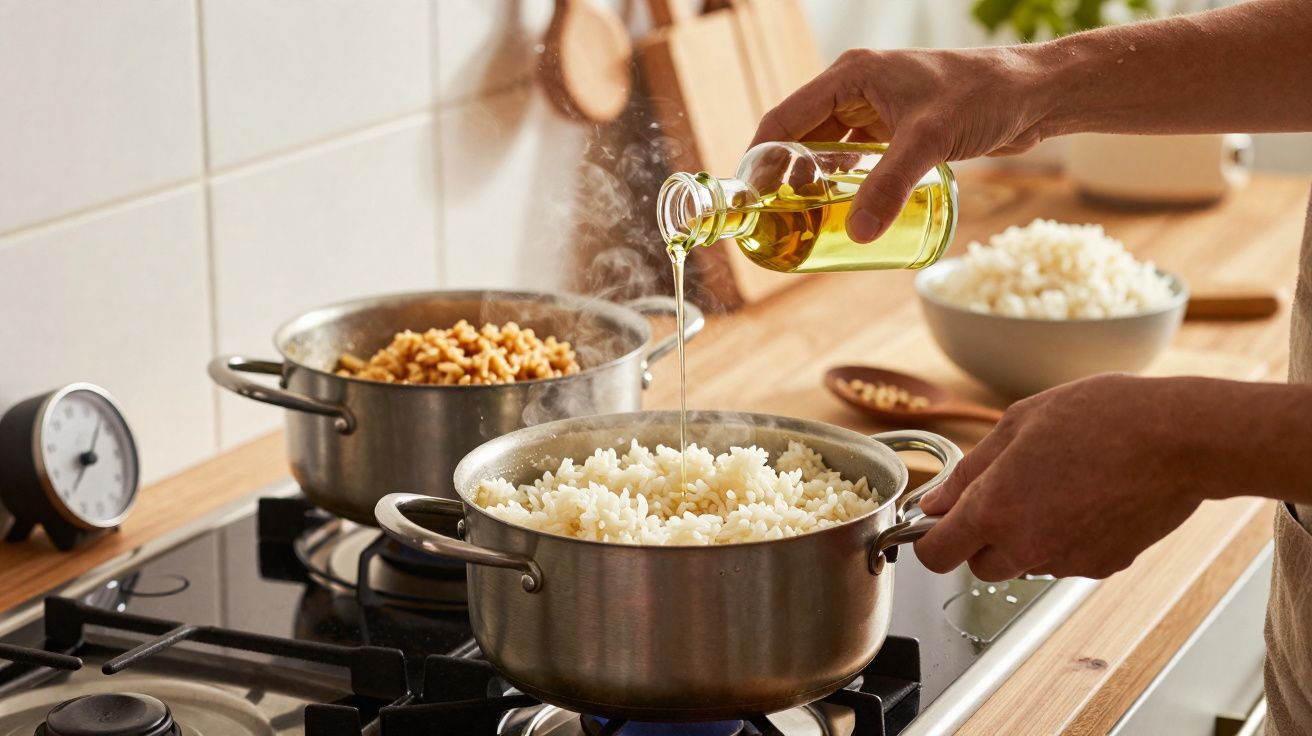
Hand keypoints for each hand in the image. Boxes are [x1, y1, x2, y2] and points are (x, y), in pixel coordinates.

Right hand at [750, 46, 1051, 242]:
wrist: (1035, 94)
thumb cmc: (984, 96)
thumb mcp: (929, 141)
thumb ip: (889, 185)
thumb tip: (858, 234)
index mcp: (850, 76)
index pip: (785, 117)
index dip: (761, 156)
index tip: (749, 196)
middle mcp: (857, 89)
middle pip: (801, 136)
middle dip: (785, 176)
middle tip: (774, 219)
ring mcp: (877, 109)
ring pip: (828, 150)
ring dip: (814, 183)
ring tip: (801, 222)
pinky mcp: (897, 129)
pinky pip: (856, 159)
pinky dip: (844, 183)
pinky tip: (842, 211)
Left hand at [912, 374, 1209, 580]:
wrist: (1180, 439)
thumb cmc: (1101, 417)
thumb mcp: (1018, 423)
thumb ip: (969, 470)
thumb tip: (935, 502)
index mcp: (994, 509)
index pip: (935, 555)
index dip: (930, 539)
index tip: (939, 522)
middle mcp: (1026, 546)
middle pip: (978, 566)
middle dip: (980, 539)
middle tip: (1005, 494)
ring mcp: (1067, 562)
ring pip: (1024, 564)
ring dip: (1025, 538)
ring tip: (1055, 486)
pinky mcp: (1102, 566)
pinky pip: (1065, 560)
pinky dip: (1065, 539)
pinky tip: (1086, 499)